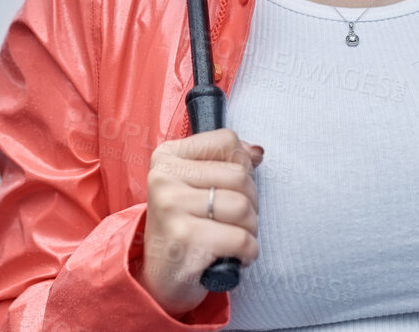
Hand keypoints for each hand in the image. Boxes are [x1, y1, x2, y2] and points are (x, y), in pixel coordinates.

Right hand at [138, 128, 262, 317]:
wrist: (161, 277)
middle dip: (250, 203)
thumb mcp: (197, 186)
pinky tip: (234, 256)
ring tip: (233, 238)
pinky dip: (248, 252)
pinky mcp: (185, 239)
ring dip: (250, 229)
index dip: (242, 166)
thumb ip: (227, 162)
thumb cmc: (185, 226)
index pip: (226, 141)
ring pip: (242, 207)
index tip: (230, 188)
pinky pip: (241, 239)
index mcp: (167, 157)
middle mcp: (164, 178)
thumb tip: (257, 152)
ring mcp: (172, 207)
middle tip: (233, 221)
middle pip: (239, 176)